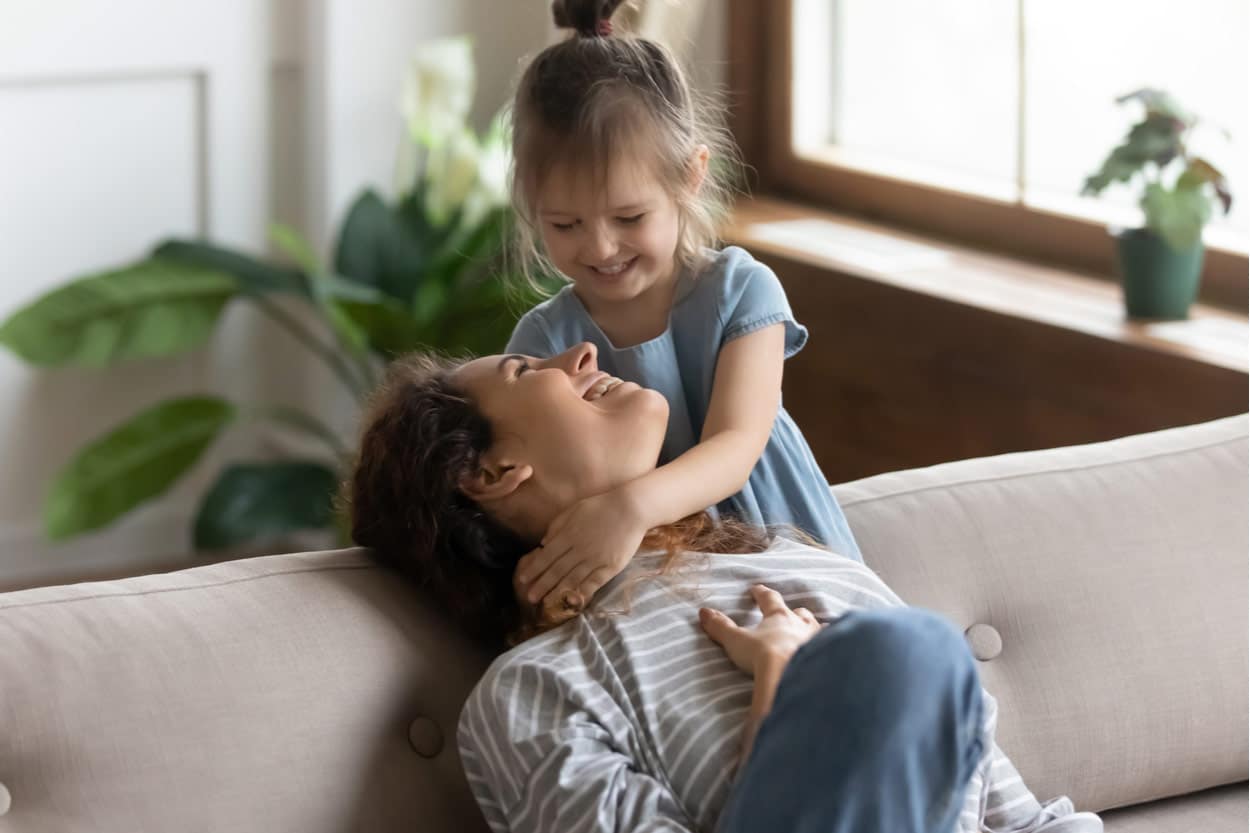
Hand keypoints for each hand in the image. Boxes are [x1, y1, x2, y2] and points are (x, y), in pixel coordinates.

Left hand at [515, 487, 649, 618]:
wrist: (631, 507)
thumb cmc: (601, 506)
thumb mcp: (574, 510)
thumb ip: (557, 526)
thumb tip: (543, 543)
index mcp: (568, 534)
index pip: (546, 556)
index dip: (534, 569)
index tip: (523, 579)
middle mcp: (579, 549)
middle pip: (557, 570)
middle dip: (542, 585)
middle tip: (530, 597)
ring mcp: (595, 559)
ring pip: (572, 579)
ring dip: (557, 592)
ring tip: (546, 602)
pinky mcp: (611, 566)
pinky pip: (594, 582)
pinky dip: (582, 592)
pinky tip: (573, 600)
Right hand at [700, 585, 822, 763]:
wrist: (792, 675)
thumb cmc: (765, 655)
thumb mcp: (736, 642)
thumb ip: (720, 628)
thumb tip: (703, 612)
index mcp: (779, 617)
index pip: (770, 599)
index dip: (762, 594)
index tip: (758, 589)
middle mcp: (802, 625)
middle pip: (801, 614)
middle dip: (796, 614)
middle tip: (794, 615)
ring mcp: (820, 642)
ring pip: (821, 631)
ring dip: (817, 632)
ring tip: (819, 635)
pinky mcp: (832, 659)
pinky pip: (836, 651)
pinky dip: (834, 651)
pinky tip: (836, 656)